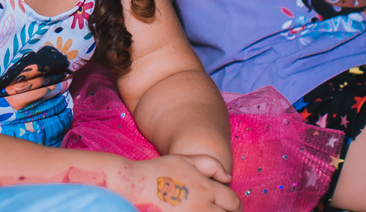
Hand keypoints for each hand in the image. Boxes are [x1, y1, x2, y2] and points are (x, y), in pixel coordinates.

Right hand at [116, 155, 240, 211]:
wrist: (132, 186)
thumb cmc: (157, 171)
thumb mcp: (184, 159)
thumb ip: (210, 164)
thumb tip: (228, 177)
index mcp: (206, 188)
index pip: (234, 202)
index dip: (234, 205)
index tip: (228, 206)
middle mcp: (203, 206)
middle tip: (215, 209)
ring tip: (202, 210)